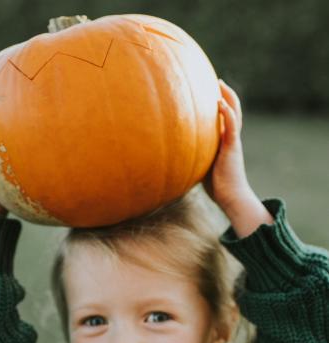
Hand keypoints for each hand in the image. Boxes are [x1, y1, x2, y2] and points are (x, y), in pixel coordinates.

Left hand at [203, 80, 271, 235]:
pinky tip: (220, 103)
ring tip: (220, 83)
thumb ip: (193, 157)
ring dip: (228, 97)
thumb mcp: (201, 167)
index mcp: (225, 142)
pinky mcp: (232, 148)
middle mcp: (231, 138)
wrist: (231, 197)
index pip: (224, 118)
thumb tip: (172, 157)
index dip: (219, 104)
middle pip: (231, 110)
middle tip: (217, 80)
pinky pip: (231, 128)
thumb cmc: (216, 186)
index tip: (209, 91)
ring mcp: (233, 142)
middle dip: (225, 94)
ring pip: (234, 114)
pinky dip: (227, 113)